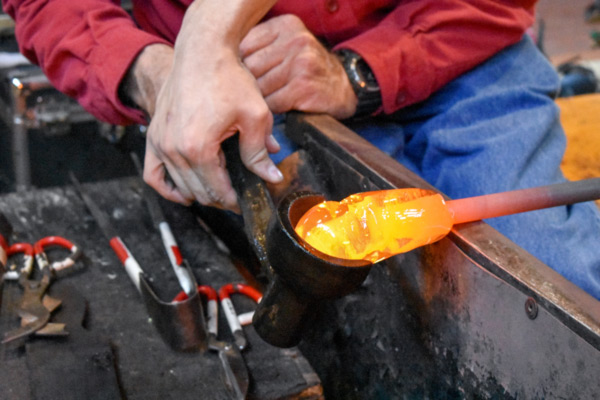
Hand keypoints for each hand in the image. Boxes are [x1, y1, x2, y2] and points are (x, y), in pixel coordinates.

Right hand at [138, 2, 282, 210]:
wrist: (202, 52)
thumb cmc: (228, 79)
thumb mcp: (255, 116)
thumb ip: (259, 152)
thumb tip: (272, 178)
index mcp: (199, 148)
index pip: (216, 190)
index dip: (232, 201)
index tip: (243, 203)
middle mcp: (173, 149)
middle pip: (198, 192)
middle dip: (218, 199)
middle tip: (234, 196)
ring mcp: (160, 143)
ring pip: (179, 187)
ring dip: (198, 193)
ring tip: (216, 191)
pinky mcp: (154, 136)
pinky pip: (153, 174)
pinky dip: (167, 188)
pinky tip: (183, 191)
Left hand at [240, 14, 357, 118]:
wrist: (344, 88)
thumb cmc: (307, 69)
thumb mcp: (287, 46)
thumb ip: (261, 46)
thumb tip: (223, 58)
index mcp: (286, 25)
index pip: (245, 44)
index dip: (239, 65)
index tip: (242, 76)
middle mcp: (295, 40)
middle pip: (250, 67)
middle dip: (248, 84)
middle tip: (251, 94)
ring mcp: (301, 63)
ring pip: (260, 87)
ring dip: (260, 99)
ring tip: (266, 101)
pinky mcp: (304, 87)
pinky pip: (273, 103)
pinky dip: (272, 110)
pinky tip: (278, 108)